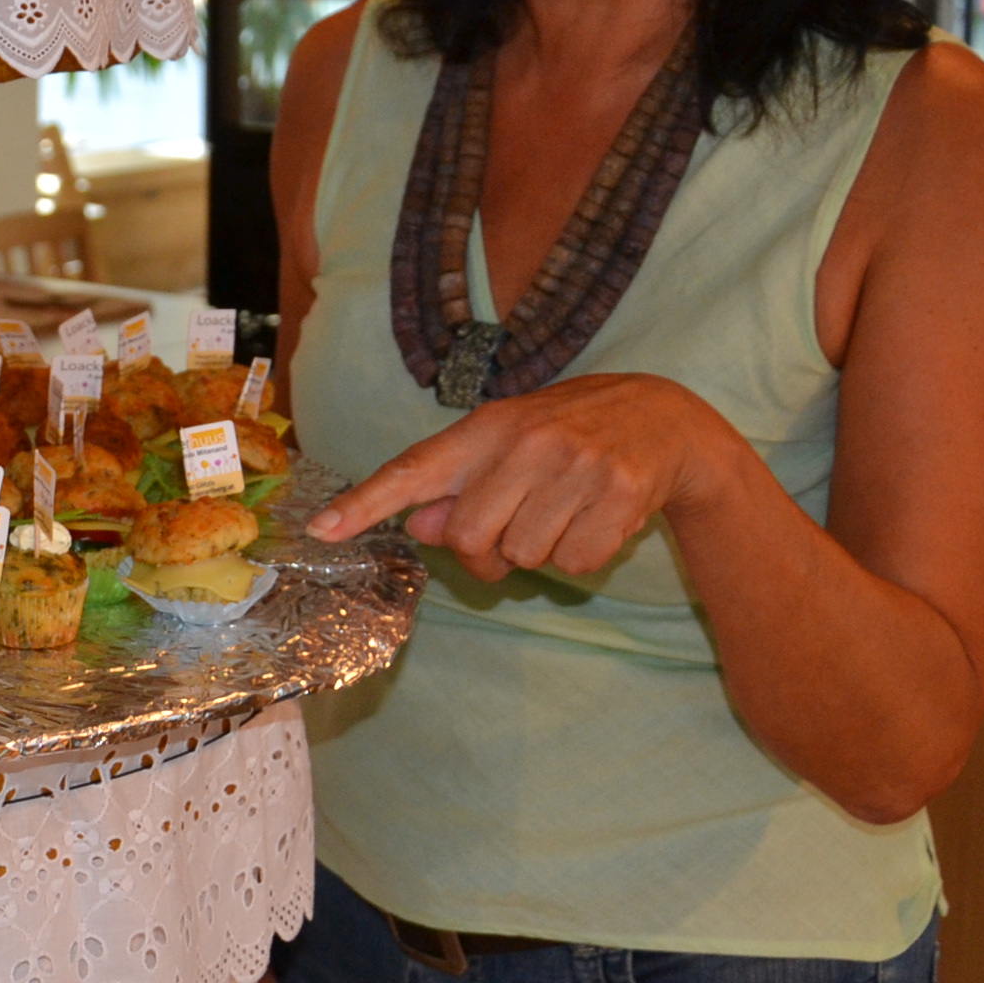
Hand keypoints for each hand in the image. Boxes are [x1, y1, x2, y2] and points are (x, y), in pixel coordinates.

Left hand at [305, 371, 727, 582]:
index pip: (412, 469)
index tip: (320, 530)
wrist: (663, 418)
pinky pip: (574, 564)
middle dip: (486, 554)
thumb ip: (459, 487)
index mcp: (487, 427)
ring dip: (538, 553)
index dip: (364, 504)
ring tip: (562, 513)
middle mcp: (527, 442)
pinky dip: (580, 557)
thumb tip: (424, 527)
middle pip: (470, 537)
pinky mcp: (621, 495)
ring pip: (525, 555)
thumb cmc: (567, 435)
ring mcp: (576, 467)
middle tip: (513, 535)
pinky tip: (595, 520)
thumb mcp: (508, 446)